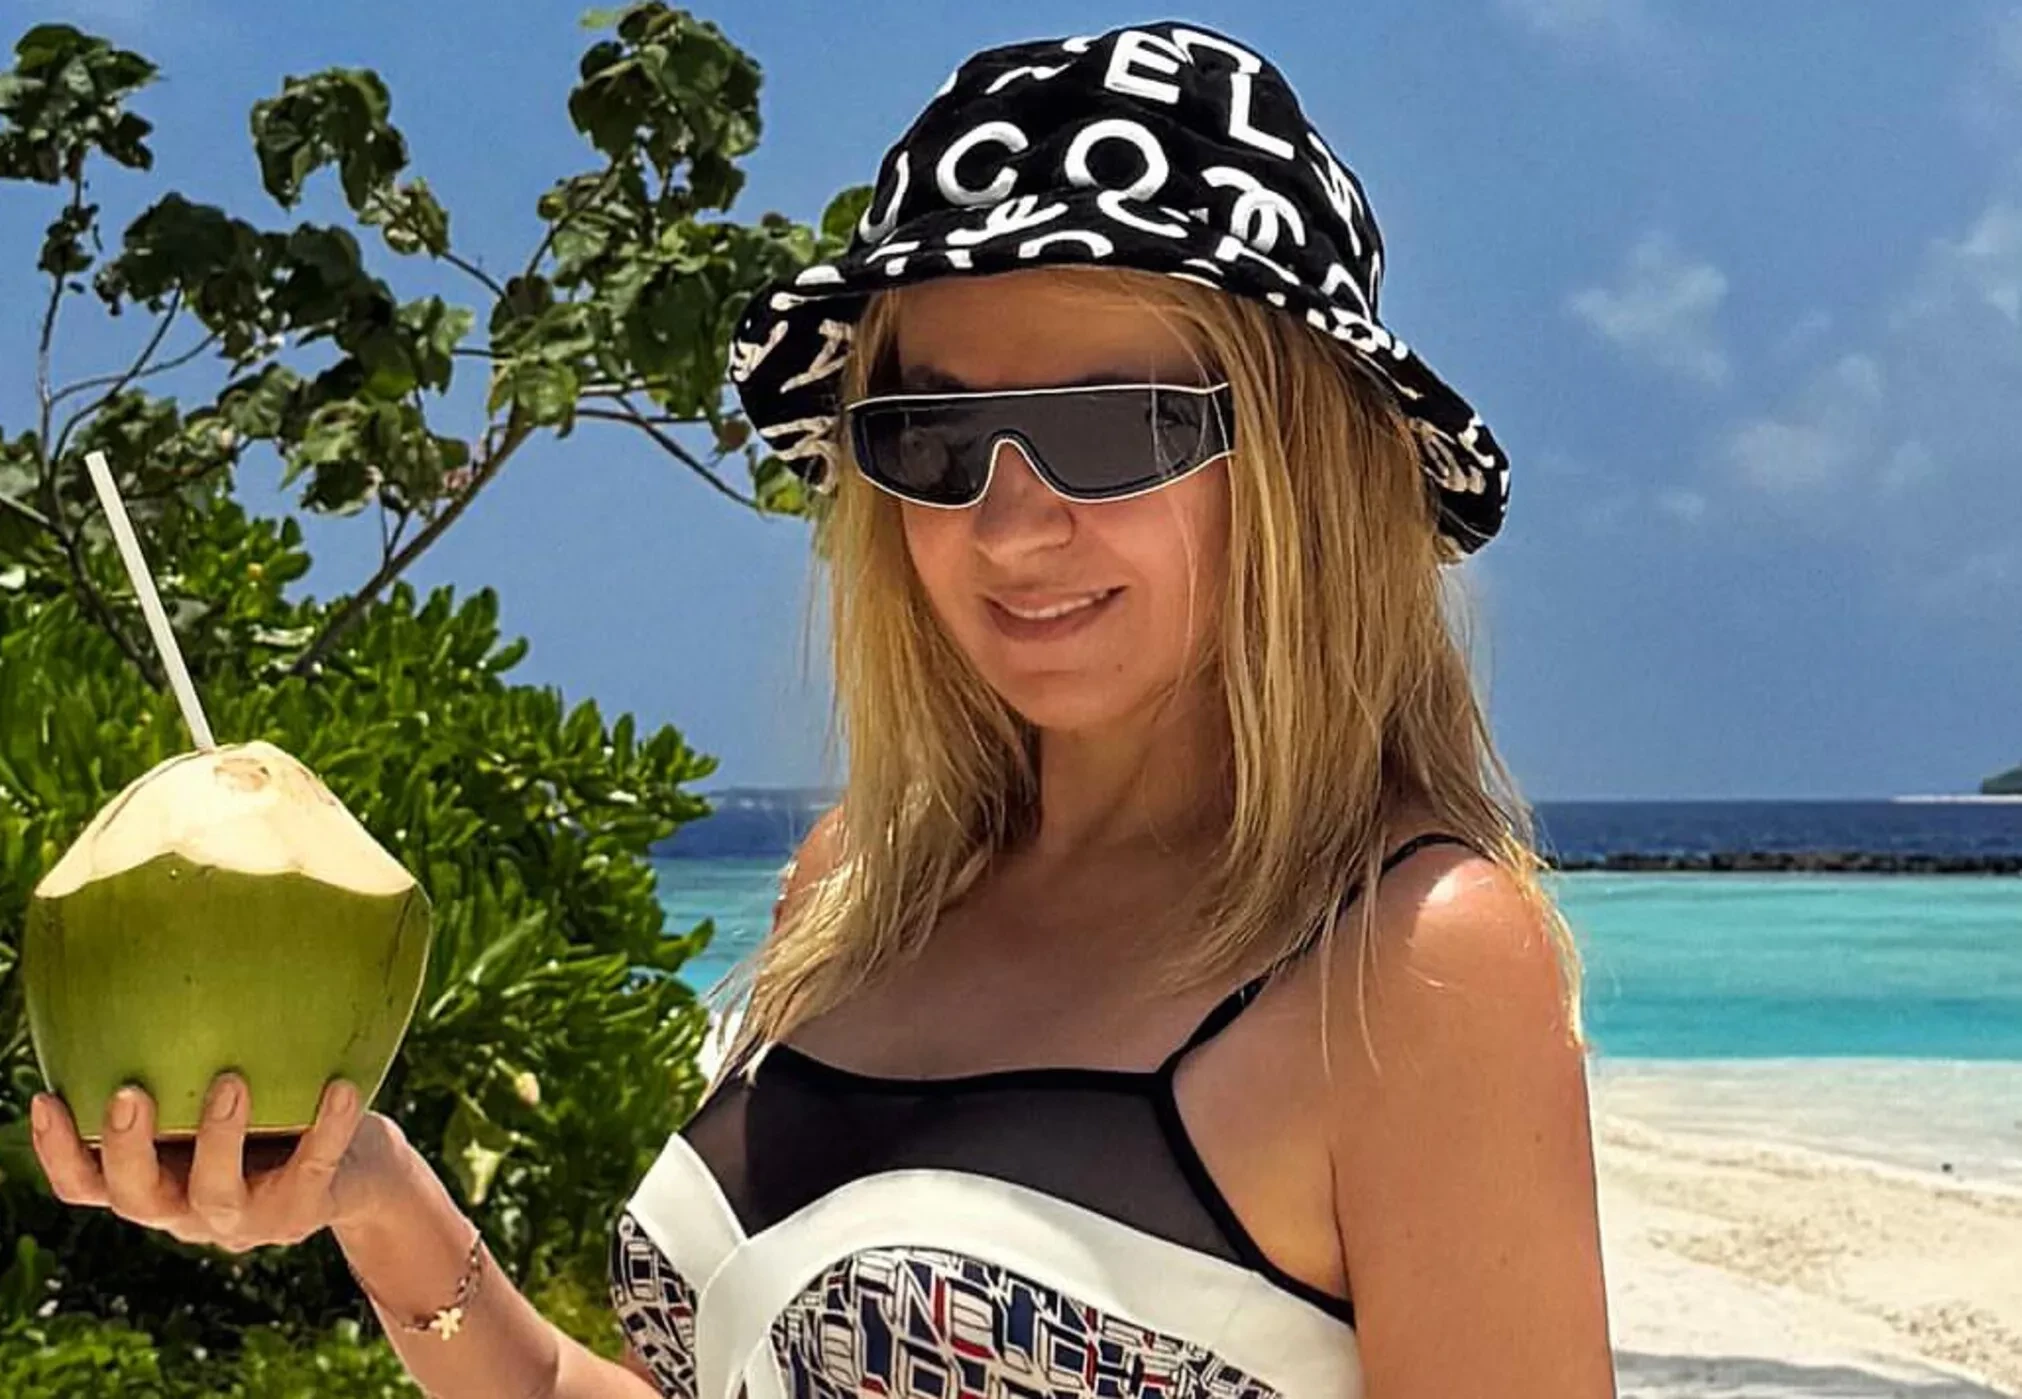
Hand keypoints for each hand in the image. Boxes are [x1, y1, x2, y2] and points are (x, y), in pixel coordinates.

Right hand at [28, 1074, 411, 1250]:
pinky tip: (341, 1087)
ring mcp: (246, 1218)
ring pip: (217, 1193)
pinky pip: (314, 1167)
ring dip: (219, 1137)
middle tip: (129, 1093)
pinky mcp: (303, 1212)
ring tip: (231, 1080)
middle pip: (136, 1197)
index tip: (46, 1098)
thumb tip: (160, 961)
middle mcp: (189, 1209)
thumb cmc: (275, 1116)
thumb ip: (188, 1063)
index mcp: (158, 1179)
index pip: (86, 1183)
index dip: (59, 1151)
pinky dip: (328, 1128)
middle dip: (126, 1148)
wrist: (356, 1175)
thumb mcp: (222, 1093)